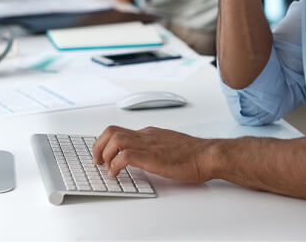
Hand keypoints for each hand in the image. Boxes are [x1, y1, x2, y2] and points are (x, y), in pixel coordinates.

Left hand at [93, 125, 213, 181]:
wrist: (207, 155)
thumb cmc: (194, 154)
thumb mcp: (169, 146)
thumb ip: (155, 148)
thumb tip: (144, 157)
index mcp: (150, 133)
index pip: (121, 131)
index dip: (106, 144)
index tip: (103, 155)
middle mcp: (147, 135)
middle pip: (112, 130)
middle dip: (98, 146)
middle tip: (97, 161)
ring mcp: (149, 144)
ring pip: (115, 139)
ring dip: (104, 154)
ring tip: (106, 167)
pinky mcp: (152, 156)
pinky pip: (124, 156)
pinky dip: (115, 165)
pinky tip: (117, 173)